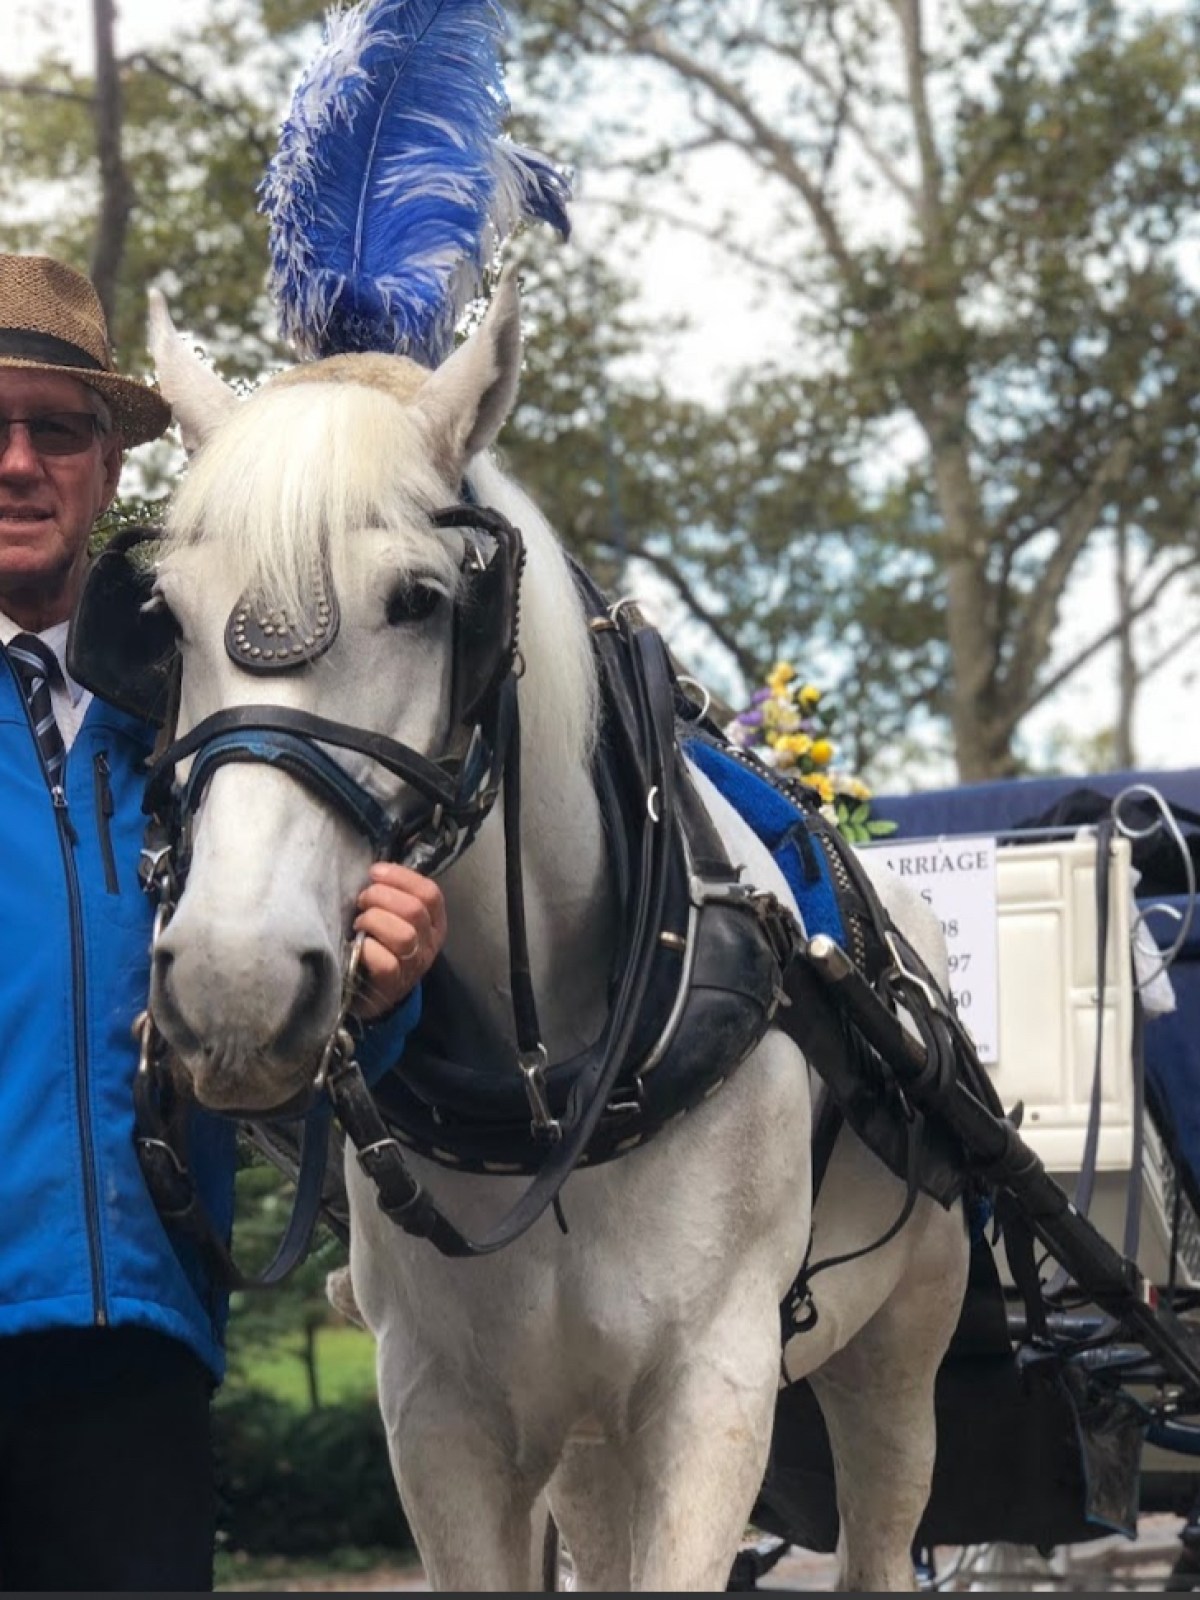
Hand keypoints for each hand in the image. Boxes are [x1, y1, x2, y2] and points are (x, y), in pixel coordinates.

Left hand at [352, 863, 446, 1020]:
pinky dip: (368, 948)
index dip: (400, 877)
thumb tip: (376, 871)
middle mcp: (430, 943)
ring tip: (359, 923)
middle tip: (362, 901)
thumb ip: (394, 896)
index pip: (430, 893)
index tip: (374, 872)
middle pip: (415, 910)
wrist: (375, 994)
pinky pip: (386, 962)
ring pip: (403, 935)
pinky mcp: (393, 984)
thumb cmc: (383, 945)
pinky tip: (358, 945)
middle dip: (380, 897)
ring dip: (373, 921)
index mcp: (435, 922)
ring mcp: (414, 965)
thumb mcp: (396, 918)